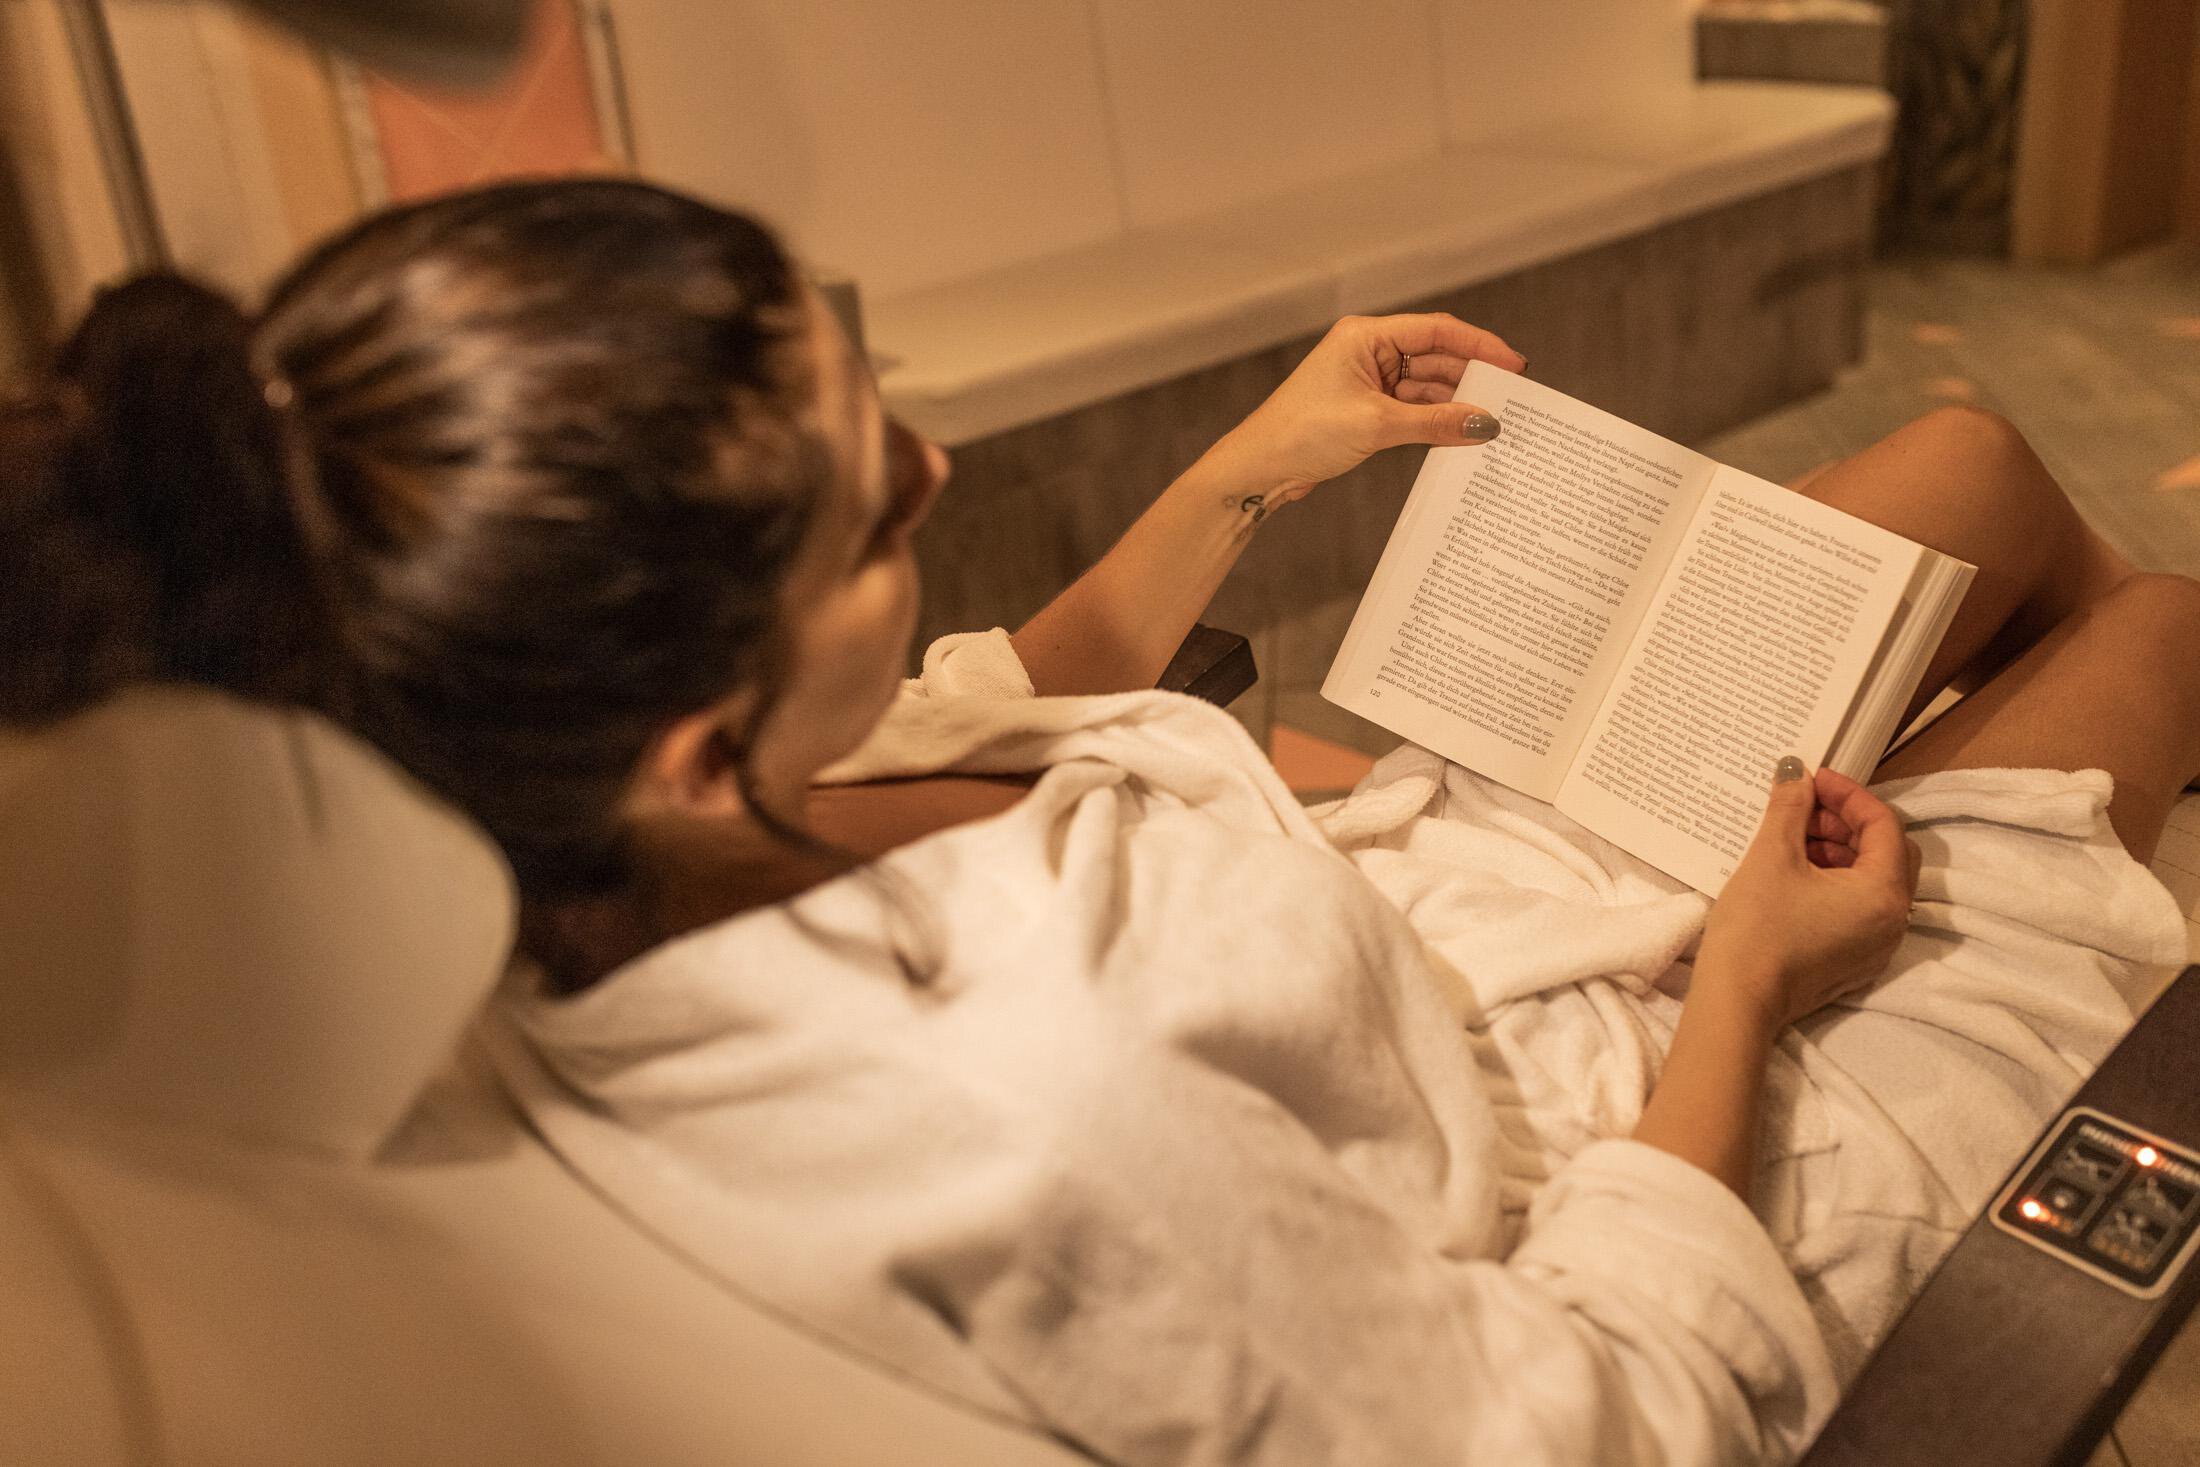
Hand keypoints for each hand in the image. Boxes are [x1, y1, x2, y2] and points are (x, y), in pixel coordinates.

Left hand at [1208, 313, 1524, 507]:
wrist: (1258, 469)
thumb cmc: (1302, 434)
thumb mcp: (1376, 426)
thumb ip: (1435, 422)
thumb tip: (1484, 423)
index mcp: (1366, 335)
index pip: (1437, 330)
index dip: (1480, 345)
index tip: (1514, 365)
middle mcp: (1368, 351)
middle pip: (1436, 357)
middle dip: (1472, 378)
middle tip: (1511, 400)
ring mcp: (1368, 381)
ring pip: (1427, 386)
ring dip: (1455, 404)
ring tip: (1492, 423)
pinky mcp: (1366, 411)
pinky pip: (1413, 409)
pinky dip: (1436, 421)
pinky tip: (1460, 434)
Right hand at [1695, 762, 1920, 1033]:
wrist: (1738, 1002)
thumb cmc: (1757, 928)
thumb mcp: (1772, 857)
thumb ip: (1790, 809)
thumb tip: (1795, 774)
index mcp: (1884, 893)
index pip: (1884, 824)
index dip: (1848, 794)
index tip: (1812, 779)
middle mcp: (1894, 921)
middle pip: (1887, 852)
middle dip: (1847, 823)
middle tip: (1804, 807)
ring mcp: (1877, 945)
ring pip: (1873, 880)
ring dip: (1840, 850)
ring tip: (1793, 839)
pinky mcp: (1855, 961)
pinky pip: (1859, 908)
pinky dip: (1836, 881)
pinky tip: (1796, 874)